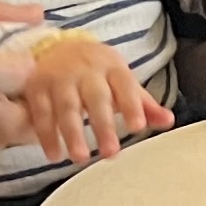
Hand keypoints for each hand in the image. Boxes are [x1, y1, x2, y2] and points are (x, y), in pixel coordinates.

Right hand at [16, 33, 168, 166]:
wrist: (58, 47)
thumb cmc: (98, 74)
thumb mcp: (122, 82)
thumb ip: (143, 104)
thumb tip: (169, 121)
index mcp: (112, 67)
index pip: (124, 85)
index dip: (132, 105)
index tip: (138, 127)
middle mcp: (85, 70)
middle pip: (95, 98)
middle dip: (103, 125)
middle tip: (111, 153)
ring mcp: (59, 77)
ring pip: (66, 106)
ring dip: (72, 133)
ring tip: (80, 158)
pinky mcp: (36, 87)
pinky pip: (40, 112)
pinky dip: (46, 134)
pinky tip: (54, 155)